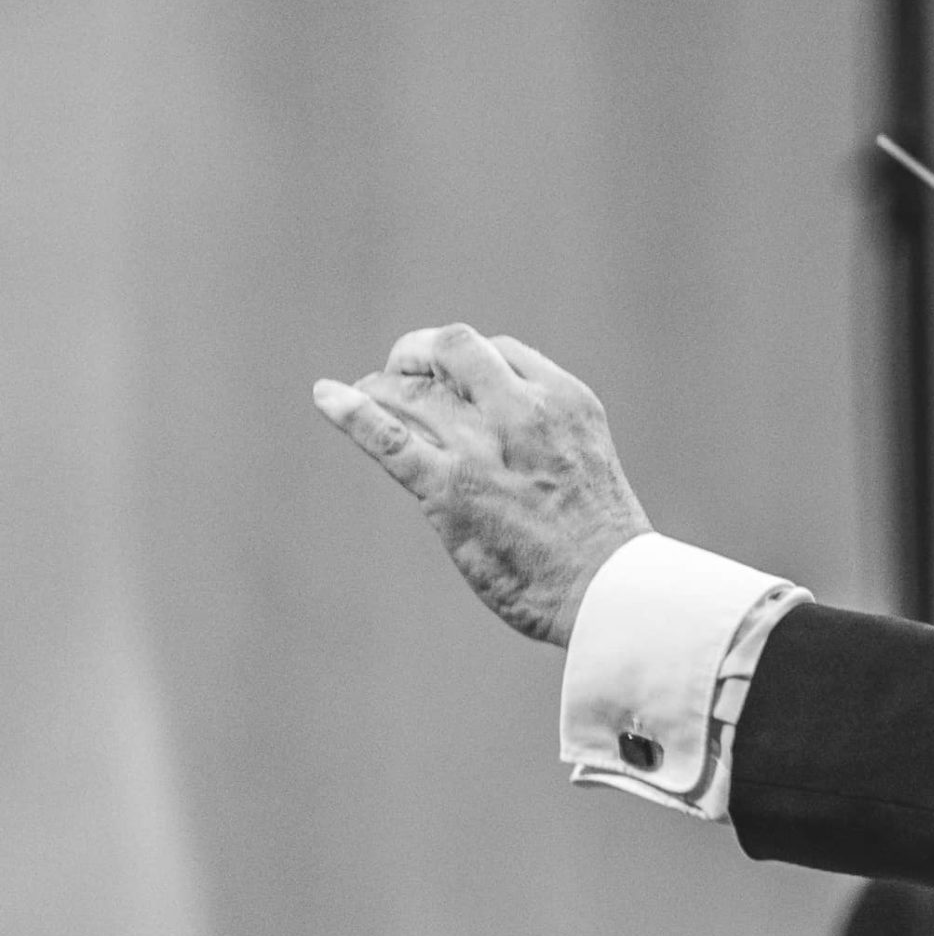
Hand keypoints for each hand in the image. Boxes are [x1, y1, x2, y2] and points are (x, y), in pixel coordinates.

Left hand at [313, 323, 648, 646]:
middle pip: (453, 349)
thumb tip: (493, 419)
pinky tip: (326, 397)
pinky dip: (351, 414)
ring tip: (366, 395)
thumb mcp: (586, 452)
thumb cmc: (598, 533)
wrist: (605, 586)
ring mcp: (483, 447)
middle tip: (399, 371)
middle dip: (417, 353)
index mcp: (564, 397)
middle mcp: (522, 410)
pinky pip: (389, 439)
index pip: (499, 349)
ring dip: (381, 387)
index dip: (464, 361)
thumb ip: (544, 427)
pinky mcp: (449, 489)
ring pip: (413, 391)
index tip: (450, 380)